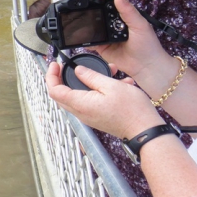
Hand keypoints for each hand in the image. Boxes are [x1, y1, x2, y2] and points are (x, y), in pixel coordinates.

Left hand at [46, 61, 163, 138]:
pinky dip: (97, 90)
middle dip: (63, 78)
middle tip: (69, 66)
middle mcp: (81, 113)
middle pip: (62, 94)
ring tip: (107, 71)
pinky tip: (116, 83)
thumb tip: (78, 70)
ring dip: (86, 82)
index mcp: (80, 104)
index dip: (51, 76)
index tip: (56, 65)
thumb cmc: (132, 111)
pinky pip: (90, 101)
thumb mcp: (111, 86)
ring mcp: (89, 117)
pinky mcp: (97, 118)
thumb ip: (91, 77)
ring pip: (77, 96)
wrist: (145, 132)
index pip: (54, 90)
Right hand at [86, 0, 172, 81]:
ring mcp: (106, 33)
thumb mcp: (139, 25)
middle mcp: (114, 22)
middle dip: (90, 6)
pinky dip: (84, 37)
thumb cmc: (148, 45)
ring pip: (93, 23)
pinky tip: (81, 34)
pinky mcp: (101, 45)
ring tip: (81, 19)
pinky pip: (90, 40)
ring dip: (87, 20)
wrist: (146, 67)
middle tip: (84, 5)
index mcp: (125, 14)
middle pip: (99, 9)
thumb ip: (128, 10)